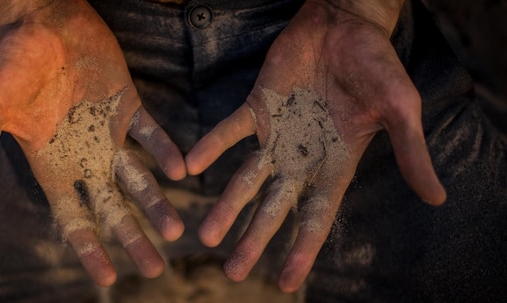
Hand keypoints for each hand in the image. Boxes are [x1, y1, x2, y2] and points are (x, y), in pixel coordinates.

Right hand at [0, 0, 185, 285]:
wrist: (42, 21)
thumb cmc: (10, 64)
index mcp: (52, 165)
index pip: (73, 217)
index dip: (89, 248)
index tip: (109, 279)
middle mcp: (84, 157)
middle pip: (112, 207)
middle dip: (132, 237)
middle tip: (155, 268)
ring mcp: (109, 134)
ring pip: (138, 178)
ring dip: (156, 203)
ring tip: (176, 230)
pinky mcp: (129, 107)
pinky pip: (152, 135)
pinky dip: (165, 152)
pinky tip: (182, 171)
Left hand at [186, 0, 445, 291]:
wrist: (345, 25)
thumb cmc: (377, 66)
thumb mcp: (400, 110)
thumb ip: (410, 152)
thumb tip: (438, 198)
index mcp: (335, 165)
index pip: (316, 216)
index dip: (301, 249)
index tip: (284, 283)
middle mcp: (301, 158)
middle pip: (274, 207)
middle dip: (254, 239)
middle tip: (231, 272)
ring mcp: (276, 135)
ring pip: (247, 178)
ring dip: (227, 205)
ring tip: (206, 236)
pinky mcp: (257, 108)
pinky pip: (230, 131)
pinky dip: (211, 147)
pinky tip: (192, 167)